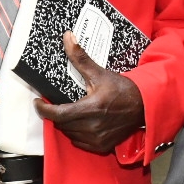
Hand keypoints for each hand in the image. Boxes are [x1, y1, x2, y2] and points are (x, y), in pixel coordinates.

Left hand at [35, 32, 144, 153]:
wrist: (145, 106)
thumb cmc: (123, 89)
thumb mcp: (100, 73)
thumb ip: (80, 57)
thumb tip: (68, 37)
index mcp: (91, 108)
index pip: (58, 114)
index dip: (43, 109)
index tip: (38, 102)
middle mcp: (93, 126)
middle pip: (62, 124)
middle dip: (56, 113)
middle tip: (57, 103)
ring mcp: (98, 138)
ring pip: (69, 133)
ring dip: (66, 123)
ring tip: (71, 111)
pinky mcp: (102, 146)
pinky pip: (79, 142)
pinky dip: (76, 133)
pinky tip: (82, 123)